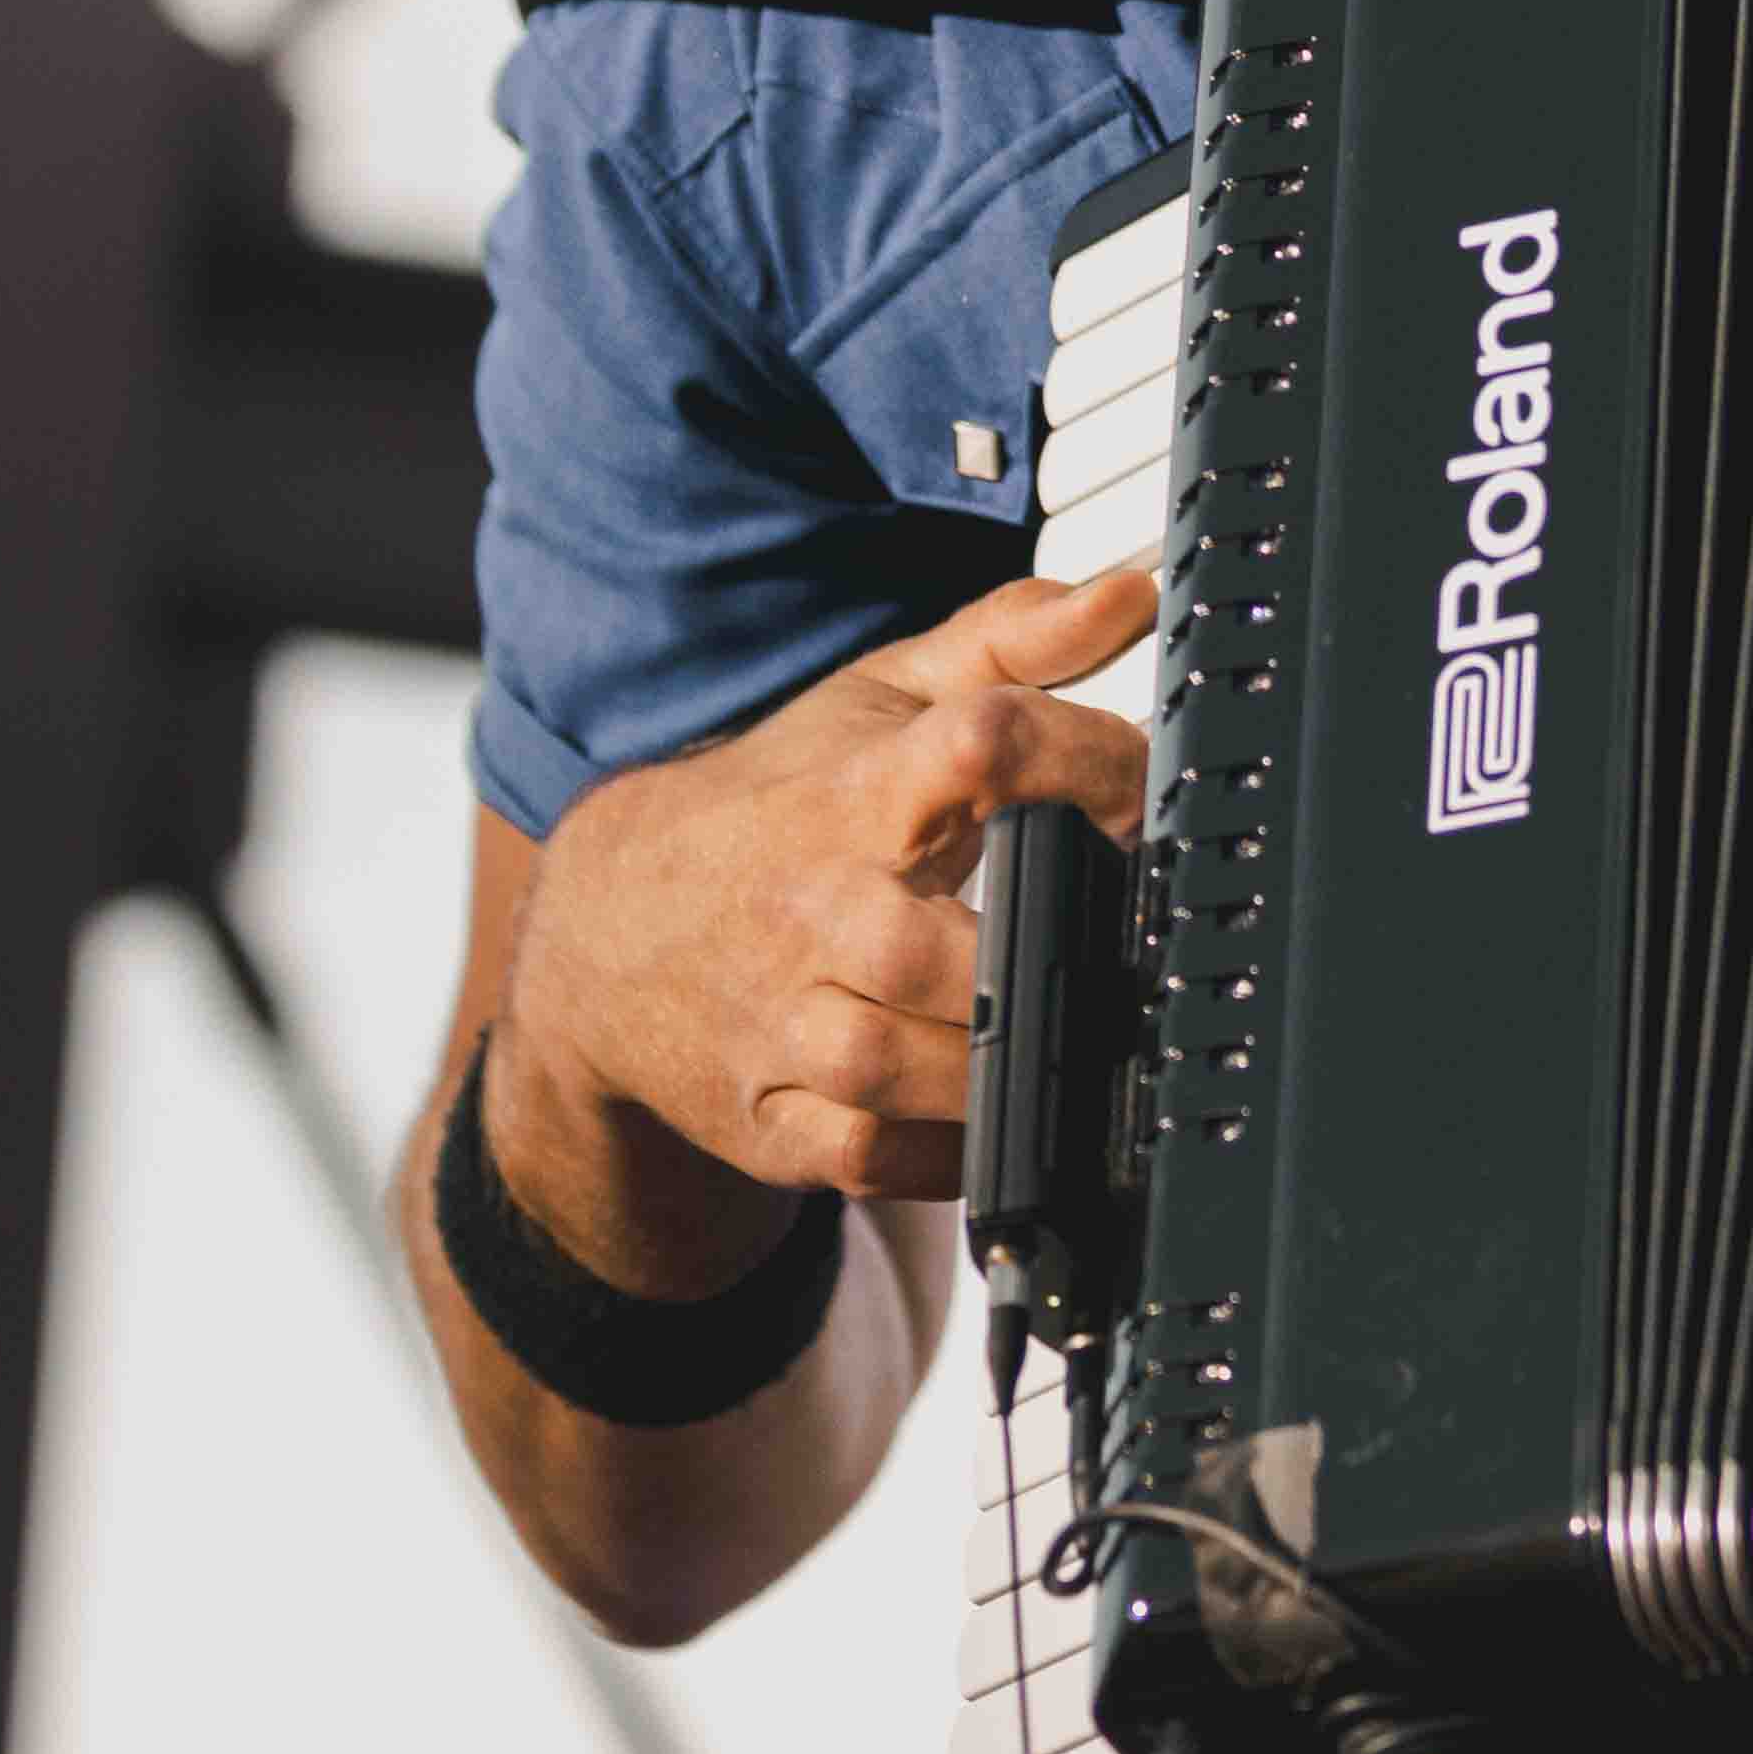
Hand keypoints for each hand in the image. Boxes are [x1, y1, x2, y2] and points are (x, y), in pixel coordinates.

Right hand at [492, 563, 1154, 1283]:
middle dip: (1032, 954)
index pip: (973, 748)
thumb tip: (1134, 595)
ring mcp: (779, 1025)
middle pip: (926, 943)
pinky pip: (868, 1157)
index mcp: (856, 792)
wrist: (608, 929)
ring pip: (894, 1065)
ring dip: (996, 1064)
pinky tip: (1003, 1116)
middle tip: (1120, 951)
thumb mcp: (884, 701)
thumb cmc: (780, 802)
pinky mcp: (769, 1122)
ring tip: (1072, 1037)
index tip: (1144, 786)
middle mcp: (810, 911)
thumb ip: (1013, 643)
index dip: (1081, 758)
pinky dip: (946, 1155)